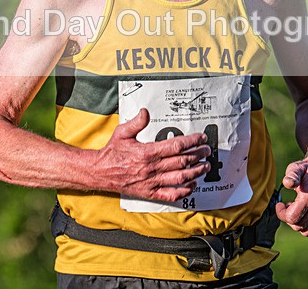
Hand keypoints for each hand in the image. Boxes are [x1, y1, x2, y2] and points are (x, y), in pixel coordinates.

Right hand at [94, 108, 210, 201]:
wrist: (100, 172)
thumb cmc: (112, 152)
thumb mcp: (122, 132)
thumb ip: (136, 122)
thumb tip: (145, 112)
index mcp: (148, 152)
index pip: (176, 146)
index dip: (192, 141)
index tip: (201, 138)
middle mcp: (152, 168)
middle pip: (182, 161)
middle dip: (198, 155)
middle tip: (207, 151)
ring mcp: (152, 182)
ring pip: (180, 178)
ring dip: (195, 172)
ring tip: (205, 167)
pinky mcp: (150, 193)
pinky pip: (170, 194)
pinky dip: (184, 191)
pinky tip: (191, 185)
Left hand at [275, 152, 307, 236]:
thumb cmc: (307, 169)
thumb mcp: (296, 168)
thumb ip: (291, 175)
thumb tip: (288, 183)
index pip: (292, 218)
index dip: (282, 214)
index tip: (280, 205)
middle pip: (299, 226)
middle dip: (289, 218)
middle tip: (288, 205)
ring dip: (299, 222)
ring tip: (298, 209)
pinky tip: (307, 211)